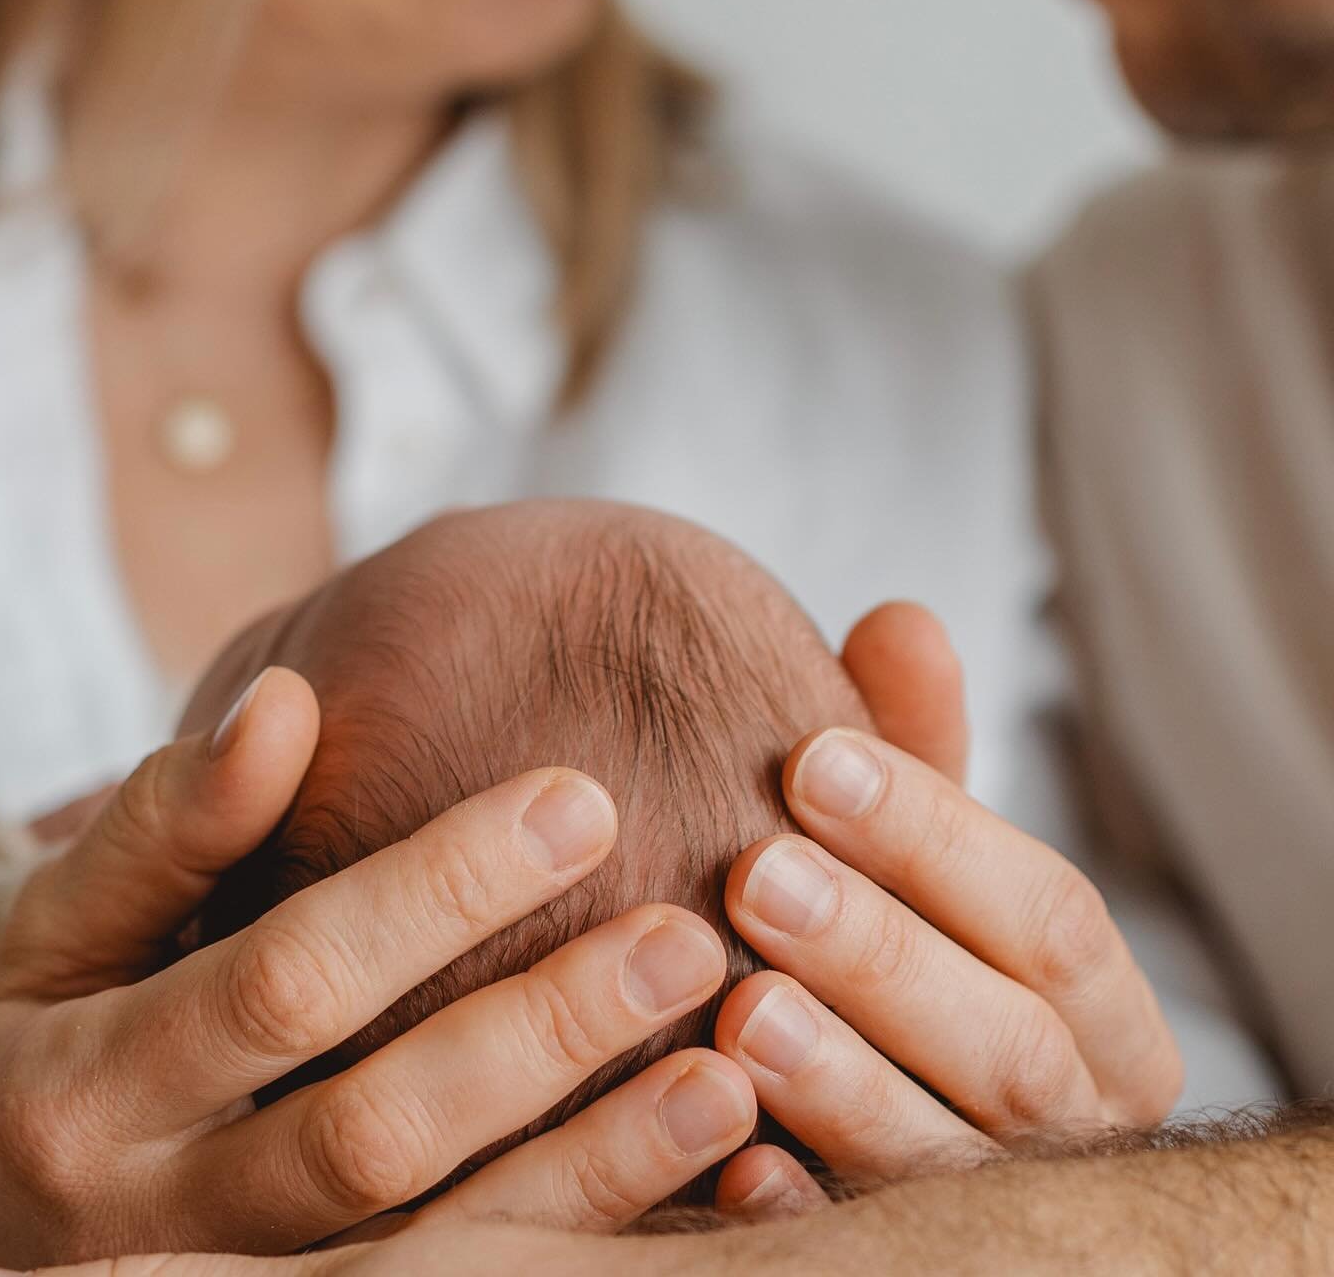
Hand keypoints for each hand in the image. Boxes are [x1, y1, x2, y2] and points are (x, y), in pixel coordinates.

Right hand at [0, 668, 751, 1270]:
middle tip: (687, 935)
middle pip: (376, 1130)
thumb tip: (283, 702)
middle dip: (539, 1035)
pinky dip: (575, 1247)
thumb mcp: (58, 930)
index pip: (290, 980)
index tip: (580, 798)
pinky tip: (702, 1188)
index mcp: (91, 1086)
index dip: (436, 891)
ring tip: (729, 1076)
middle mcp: (164, 1219)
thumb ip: (167, 826)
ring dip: (589, 1172)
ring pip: (435, 1252)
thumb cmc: (44, 1043)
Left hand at [712, 606, 1182, 1215]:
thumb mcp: (911, 846)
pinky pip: (868, 1250)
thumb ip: (911, 748)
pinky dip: (806, 1208)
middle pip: (1011, 1043)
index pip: (1050, 915)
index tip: (808, 757)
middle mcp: (1078, 1116)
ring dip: (843, 1081)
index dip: (933, 834)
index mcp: (1100, 1007)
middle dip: (879, 953)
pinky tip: (733, 1159)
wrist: (879, 1081)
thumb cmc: (899, 933)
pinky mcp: (916, 1260)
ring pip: (948, 1158)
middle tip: (754, 874)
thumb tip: (902, 621)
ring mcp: (1001, 1201)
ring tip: (739, 1004)